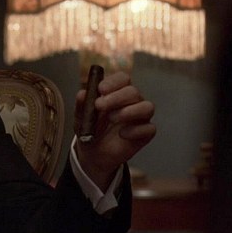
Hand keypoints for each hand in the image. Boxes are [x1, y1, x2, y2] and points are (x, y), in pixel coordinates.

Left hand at [74, 71, 155, 189]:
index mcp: (117, 93)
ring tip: (111, 119)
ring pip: (147, 107)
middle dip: (117, 97)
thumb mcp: (81, 118)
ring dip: (128, 111)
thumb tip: (82, 93)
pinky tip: (122, 134)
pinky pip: (149, 128)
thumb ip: (82, 106)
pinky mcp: (145, 133)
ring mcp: (141, 117)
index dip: (114, 82)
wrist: (93, 153)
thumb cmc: (91, 130)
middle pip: (134, 92)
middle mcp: (132, 102)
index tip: (100, 89)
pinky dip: (135, 130)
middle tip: (99, 105)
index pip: (123, 79)